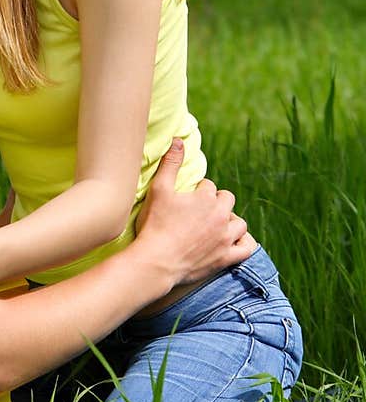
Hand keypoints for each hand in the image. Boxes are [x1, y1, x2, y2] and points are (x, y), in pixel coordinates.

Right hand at [135, 138, 256, 284]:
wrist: (156, 262)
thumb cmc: (155, 225)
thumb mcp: (158, 189)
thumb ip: (170, 163)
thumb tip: (179, 139)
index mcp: (205, 198)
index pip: (208, 186)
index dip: (197, 191)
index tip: (186, 199)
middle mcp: (220, 216)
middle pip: (226, 201)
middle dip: (216, 202)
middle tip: (200, 211)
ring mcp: (225, 238)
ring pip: (239, 223)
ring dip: (230, 220)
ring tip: (217, 224)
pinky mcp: (225, 257)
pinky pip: (246, 248)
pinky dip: (244, 242)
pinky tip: (235, 240)